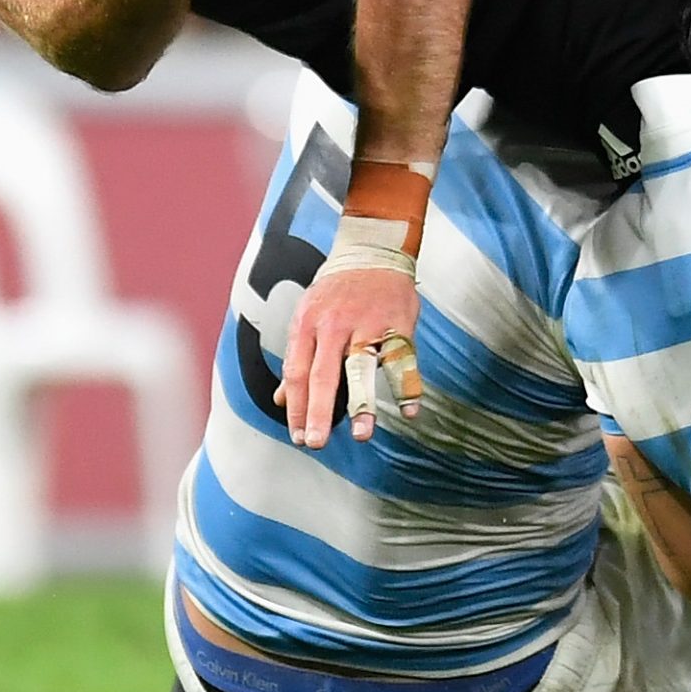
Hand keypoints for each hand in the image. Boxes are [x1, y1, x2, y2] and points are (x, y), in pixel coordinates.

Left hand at [280, 253, 422, 447]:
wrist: (374, 249)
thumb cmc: (337, 289)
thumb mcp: (307, 316)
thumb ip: (296, 358)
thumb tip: (281, 399)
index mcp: (308, 325)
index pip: (297, 373)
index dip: (295, 406)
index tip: (299, 436)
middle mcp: (335, 326)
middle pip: (324, 374)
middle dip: (318, 411)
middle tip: (315, 442)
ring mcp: (369, 325)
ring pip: (363, 369)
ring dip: (363, 404)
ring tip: (362, 435)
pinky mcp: (399, 324)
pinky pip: (403, 359)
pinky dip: (409, 386)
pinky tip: (410, 411)